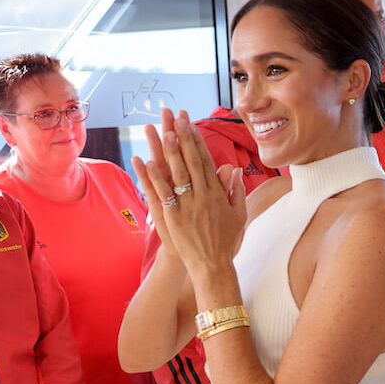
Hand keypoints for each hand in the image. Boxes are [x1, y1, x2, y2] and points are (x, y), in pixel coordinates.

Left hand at [133, 109, 246, 278]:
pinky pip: (163, 193)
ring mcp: (187, 206)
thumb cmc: (226, 240)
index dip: (197, 142)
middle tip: (176, 118)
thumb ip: (236, 190)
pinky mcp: (173, 217)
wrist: (213, 265)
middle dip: (183, 138)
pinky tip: (146, 162)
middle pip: (191, 161)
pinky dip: (154, 177)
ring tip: (163, 132)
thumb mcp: (238, 214)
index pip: (206, 161)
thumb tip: (235, 169)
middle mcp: (202, 196)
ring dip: (169, 152)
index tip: (191, 125)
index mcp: (218, 194)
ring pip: (177, 173)